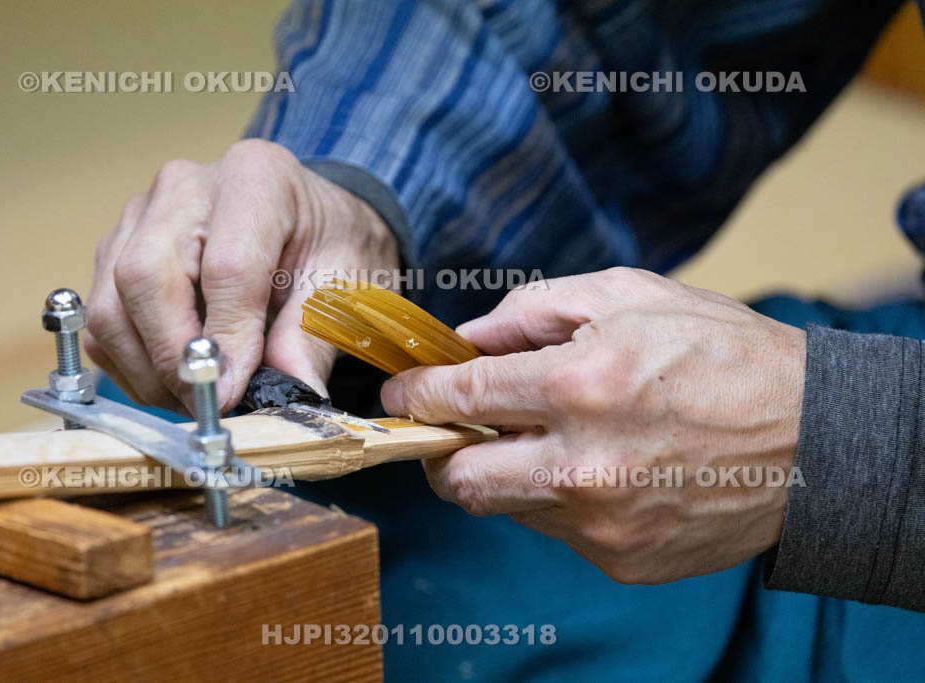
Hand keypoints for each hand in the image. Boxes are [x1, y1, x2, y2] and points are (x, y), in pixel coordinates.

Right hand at [84, 140, 398, 411]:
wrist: (308, 217)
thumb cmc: (327, 244)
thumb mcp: (342, 286)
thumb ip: (311, 340)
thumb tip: (293, 395)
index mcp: (256, 179)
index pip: (225, 268)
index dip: (225, 340)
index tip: (231, 394)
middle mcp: (186, 186)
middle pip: (144, 277)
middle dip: (172, 358)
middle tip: (207, 406)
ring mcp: (140, 214)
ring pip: (109, 304)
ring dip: (146, 370)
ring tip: (196, 398)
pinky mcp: (115, 247)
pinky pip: (99, 318)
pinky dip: (130, 363)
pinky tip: (173, 380)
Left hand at [380, 268, 805, 583]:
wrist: (813, 440)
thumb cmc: (723, 354)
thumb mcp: (631, 296)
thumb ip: (535, 310)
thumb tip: (469, 338)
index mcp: (581, 385)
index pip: (459, 398)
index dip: (415, 396)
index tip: (400, 396)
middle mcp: (582, 464)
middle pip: (458, 479)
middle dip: (440, 453)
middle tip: (453, 431)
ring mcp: (601, 523)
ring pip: (507, 505)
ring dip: (509, 471)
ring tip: (556, 438)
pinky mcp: (620, 558)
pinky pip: (557, 530)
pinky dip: (558, 499)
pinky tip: (602, 470)